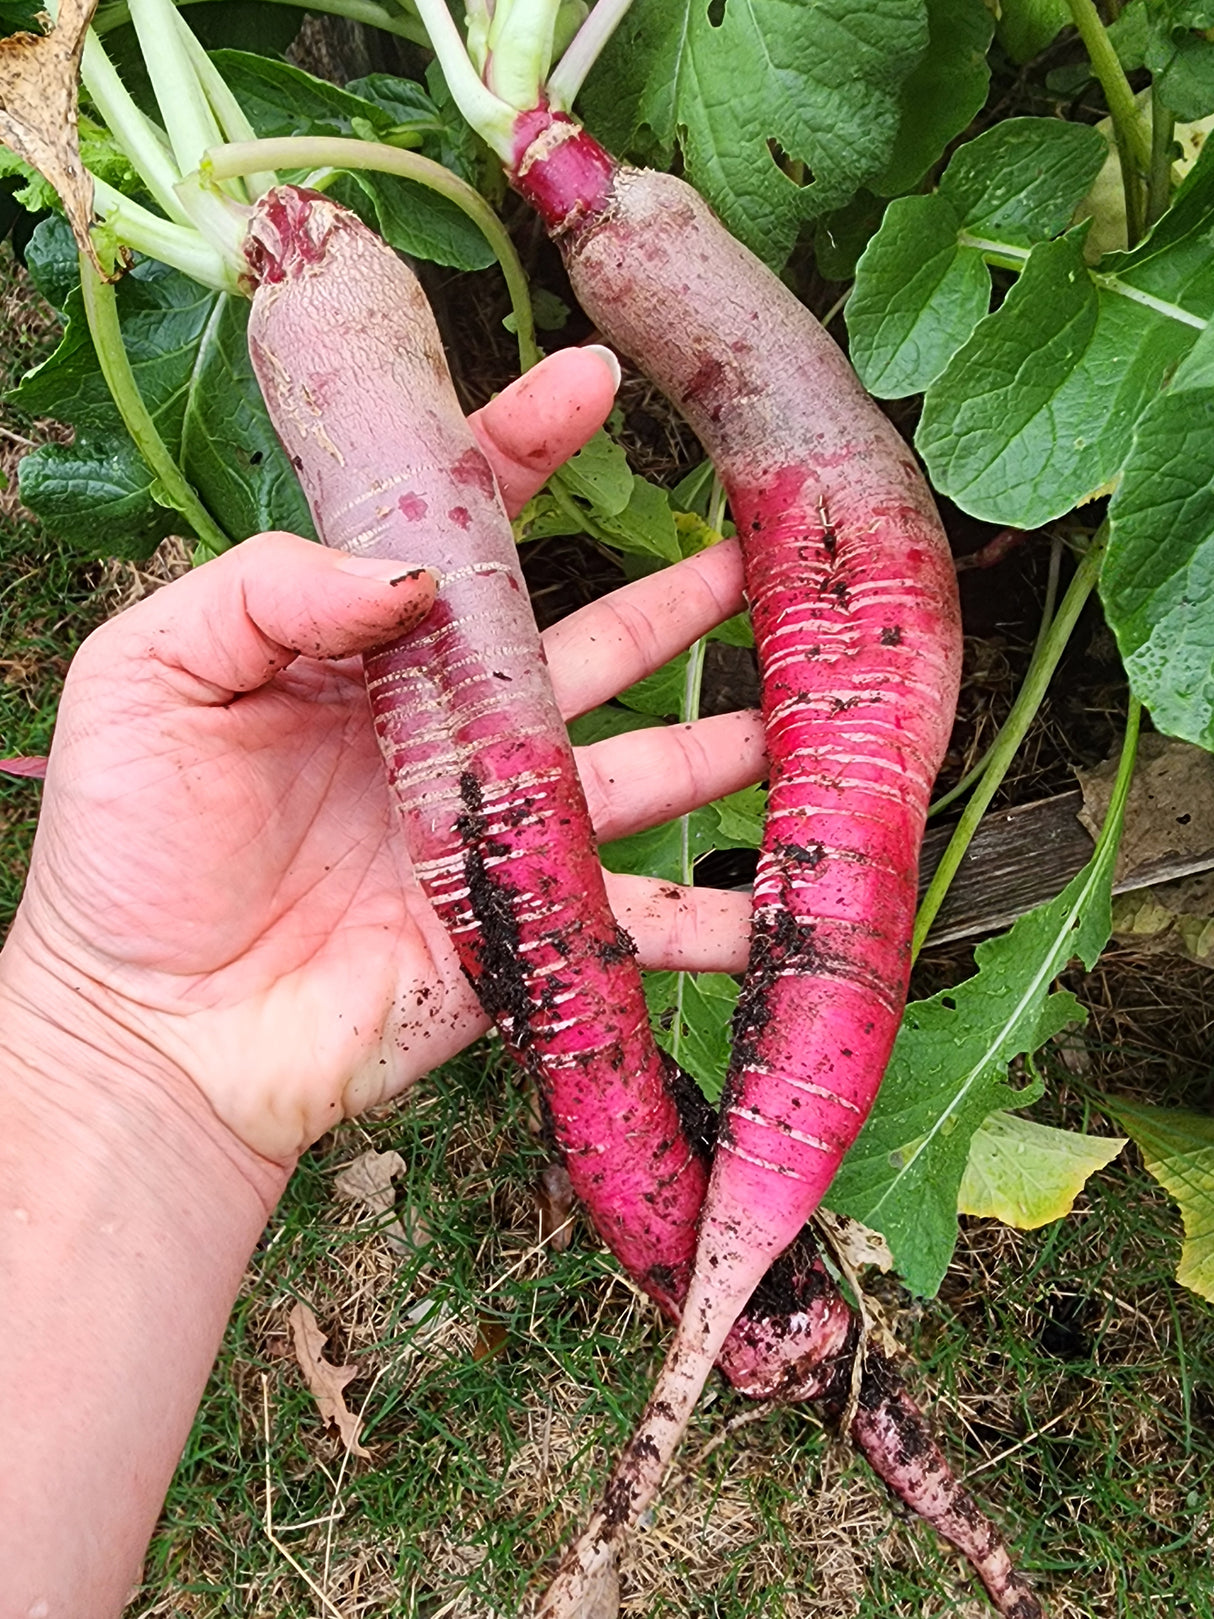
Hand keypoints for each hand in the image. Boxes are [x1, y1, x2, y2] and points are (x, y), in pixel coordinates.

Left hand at [2, 346, 758, 1166]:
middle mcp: (450, 733)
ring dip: (727, 742)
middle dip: (680, 597)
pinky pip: (634, 917)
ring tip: (815, 713)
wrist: (152, 1028)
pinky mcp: (522, 930)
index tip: (595, 381)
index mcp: (367, 654)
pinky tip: (784, 904)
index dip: (526, 451)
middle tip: (766, 551)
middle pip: (589, 646)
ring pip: (641, 770)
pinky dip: (712, 919)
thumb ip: (270, 586)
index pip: (462, 534)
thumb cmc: (129, 845)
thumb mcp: (154, 672)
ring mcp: (496, 832)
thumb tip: (417, 564)